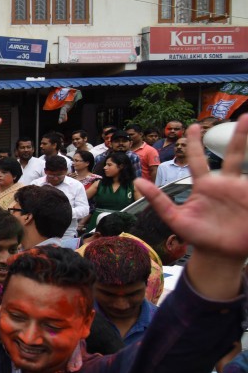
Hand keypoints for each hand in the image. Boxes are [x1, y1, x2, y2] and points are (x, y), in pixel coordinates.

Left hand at [135, 116, 247, 262]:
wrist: (219, 255)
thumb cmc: (197, 236)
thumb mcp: (174, 218)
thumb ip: (158, 200)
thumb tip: (137, 180)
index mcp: (204, 186)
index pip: (198, 159)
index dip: (194, 143)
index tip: (192, 126)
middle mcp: (224, 185)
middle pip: (233, 155)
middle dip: (239, 136)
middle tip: (244, 117)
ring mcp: (240, 191)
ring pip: (245, 164)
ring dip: (247, 146)